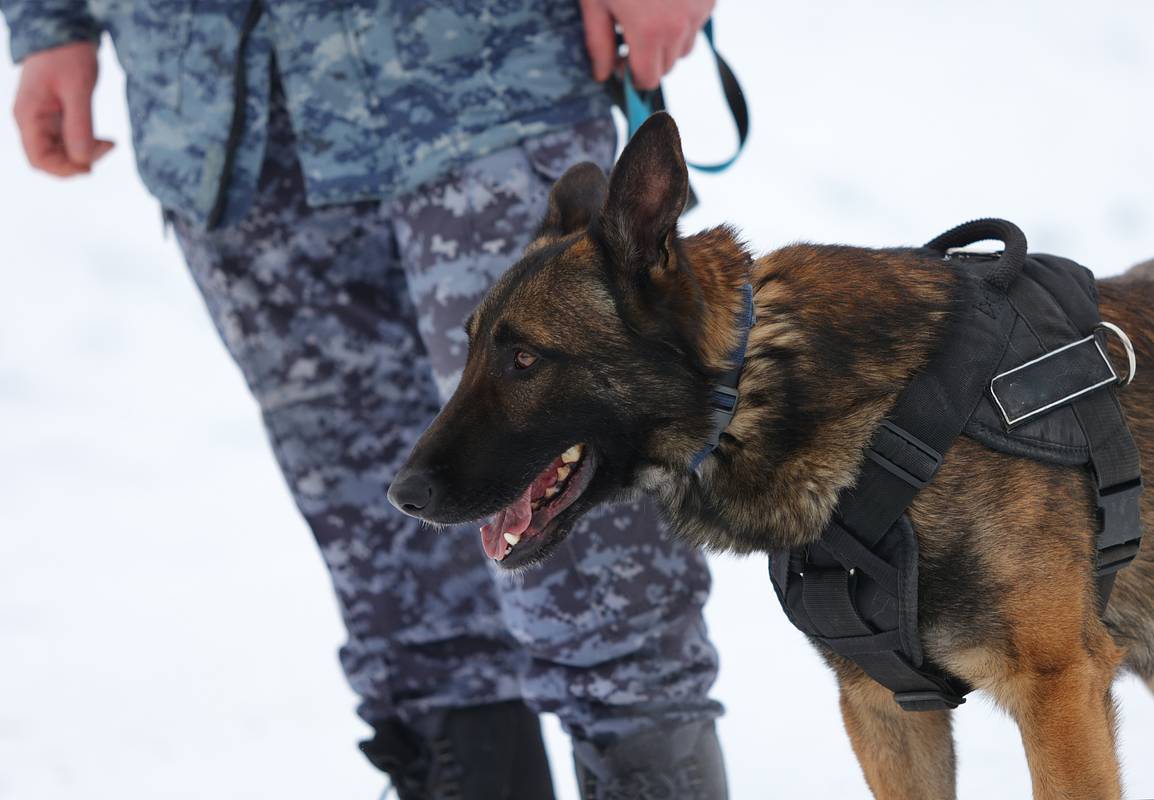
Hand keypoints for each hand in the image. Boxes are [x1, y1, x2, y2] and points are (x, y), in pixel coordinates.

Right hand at [12, 42, 113, 176]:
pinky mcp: (57, 115)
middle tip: (106, 148)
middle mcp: (32, 121)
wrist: (66, 31)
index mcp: (29, 116)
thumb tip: (82, 159)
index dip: (64, 170)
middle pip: (52, 158)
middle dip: (79, 161)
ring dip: (85, 153)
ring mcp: (44, 119)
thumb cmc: (67, 55)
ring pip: (63, 151)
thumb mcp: (77, 90)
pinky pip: (70, 139)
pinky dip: (87, 143)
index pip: (39, 159)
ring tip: (109, 143)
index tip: (91, 166)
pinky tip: (105, 140)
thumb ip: (79, 125)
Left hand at [580, 0, 714, 89]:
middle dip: (648, 59)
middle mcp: (679, 27)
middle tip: (631, 34)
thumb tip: (602, 75)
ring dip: (668, 42)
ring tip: (650, 15)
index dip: (632, 75)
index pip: (647, 80)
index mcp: (648, 32)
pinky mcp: (709, 0)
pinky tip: (667, 2)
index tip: (622, 61)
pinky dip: (684, 21)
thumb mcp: (595, 0)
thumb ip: (599, 43)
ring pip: (684, 49)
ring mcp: (698, 12)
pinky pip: (697, 25)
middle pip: (666, 67)